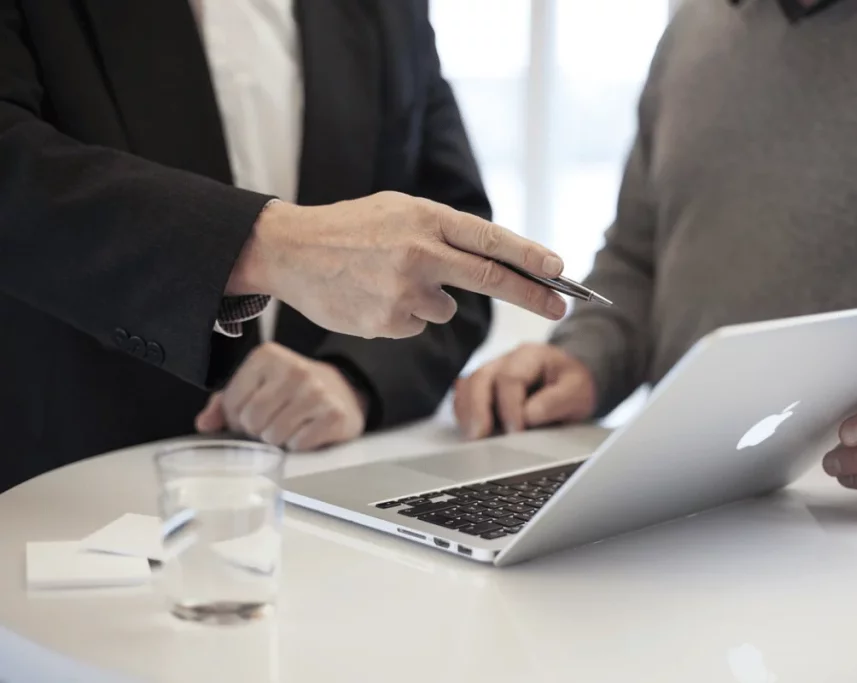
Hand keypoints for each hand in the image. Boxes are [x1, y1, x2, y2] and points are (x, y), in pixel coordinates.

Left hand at [195, 342, 366, 450]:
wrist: (343, 392)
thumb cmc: (290, 392)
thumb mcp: (257, 387)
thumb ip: (224, 403)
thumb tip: (204, 424)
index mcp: (267, 356)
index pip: (231, 403)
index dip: (237, 418)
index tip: (254, 413)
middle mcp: (293, 369)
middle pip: (252, 421)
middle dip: (258, 430)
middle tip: (273, 423)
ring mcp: (316, 391)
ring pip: (274, 436)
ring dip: (279, 440)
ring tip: (290, 427)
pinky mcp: (334, 414)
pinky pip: (299, 444)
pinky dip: (299, 445)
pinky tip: (308, 431)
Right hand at [228, 193, 567, 338]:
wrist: (290, 250)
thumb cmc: (351, 228)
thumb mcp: (399, 211)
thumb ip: (444, 231)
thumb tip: (495, 259)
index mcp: (425, 218)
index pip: (490, 239)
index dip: (530, 256)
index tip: (560, 270)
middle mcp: (420, 253)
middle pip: (491, 279)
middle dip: (532, 295)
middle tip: (561, 306)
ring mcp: (403, 290)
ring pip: (446, 308)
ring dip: (431, 299)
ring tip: (388, 279)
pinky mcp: (388, 321)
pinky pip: (417, 324)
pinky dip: (404, 315)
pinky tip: (373, 295)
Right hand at [454, 343, 596, 438]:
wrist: (571, 383)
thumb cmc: (573, 386)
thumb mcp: (578, 392)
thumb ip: (557, 401)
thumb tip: (529, 415)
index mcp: (531, 356)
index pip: (510, 378)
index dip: (510, 407)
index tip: (516, 432)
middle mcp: (506, 360)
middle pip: (481, 378)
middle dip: (478, 408)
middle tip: (480, 436)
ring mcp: (491, 372)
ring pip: (467, 385)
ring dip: (467, 412)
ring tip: (473, 437)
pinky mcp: (483, 388)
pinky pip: (463, 396)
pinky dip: (464, 413)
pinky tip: (471, 430)